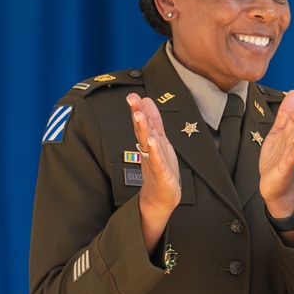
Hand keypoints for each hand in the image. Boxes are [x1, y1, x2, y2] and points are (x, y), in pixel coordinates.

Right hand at [128, 93, 180, 251]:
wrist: (161, 198)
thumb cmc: (160, 170)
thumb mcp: (159, 142)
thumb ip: (154, 122)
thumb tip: (147, 101)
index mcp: (149, 143)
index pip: (142, 124)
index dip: (138, 109)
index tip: (132, 96)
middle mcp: (149, 151)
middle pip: (142, 131)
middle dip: (137, 115)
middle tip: (132, 100)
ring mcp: (154, 162)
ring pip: (147, 144)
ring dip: (143, 129)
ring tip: (139, 116)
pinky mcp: (160, 174)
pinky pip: (156, 161)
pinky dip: (154, 151)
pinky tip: (152, 141)